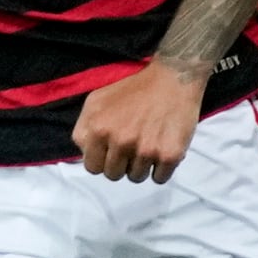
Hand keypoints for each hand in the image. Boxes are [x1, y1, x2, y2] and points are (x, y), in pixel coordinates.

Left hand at [71, 62, 205, 181]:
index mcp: (99, 128)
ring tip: (148, 144)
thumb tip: (85, 154)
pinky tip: (161, 148)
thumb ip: (84, 129)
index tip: (112, 151)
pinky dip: (161, 168)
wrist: (173, 78)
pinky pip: (159, 178)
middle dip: (121, 163)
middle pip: (114, 175)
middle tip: (132, 146)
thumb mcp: (97, 100)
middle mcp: (121, 142)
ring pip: (136, 177)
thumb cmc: (134, 89)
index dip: (102, 160)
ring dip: (141, 165)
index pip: (92, 167)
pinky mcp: (170, 155)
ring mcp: (146, 150)